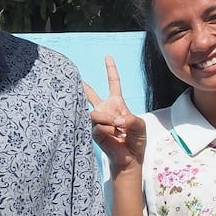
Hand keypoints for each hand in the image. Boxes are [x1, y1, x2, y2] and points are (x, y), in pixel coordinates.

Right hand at [84, 56, 146, 174]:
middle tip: (76, 78)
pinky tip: (113, 136)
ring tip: (117, 129)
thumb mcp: (140, 126)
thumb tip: (115, 121)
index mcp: (117, 104)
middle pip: (92, 94)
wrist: (130, 158)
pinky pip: (98, 126)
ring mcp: (98, 120)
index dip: (111, 70)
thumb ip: (130, 120)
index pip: (114, 83)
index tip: (107, 57)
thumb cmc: (136, 140)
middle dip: (84, 87)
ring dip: (107, 120)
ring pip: (96, 113)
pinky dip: (108, 130)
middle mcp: (105, 110)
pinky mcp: (94, 131)